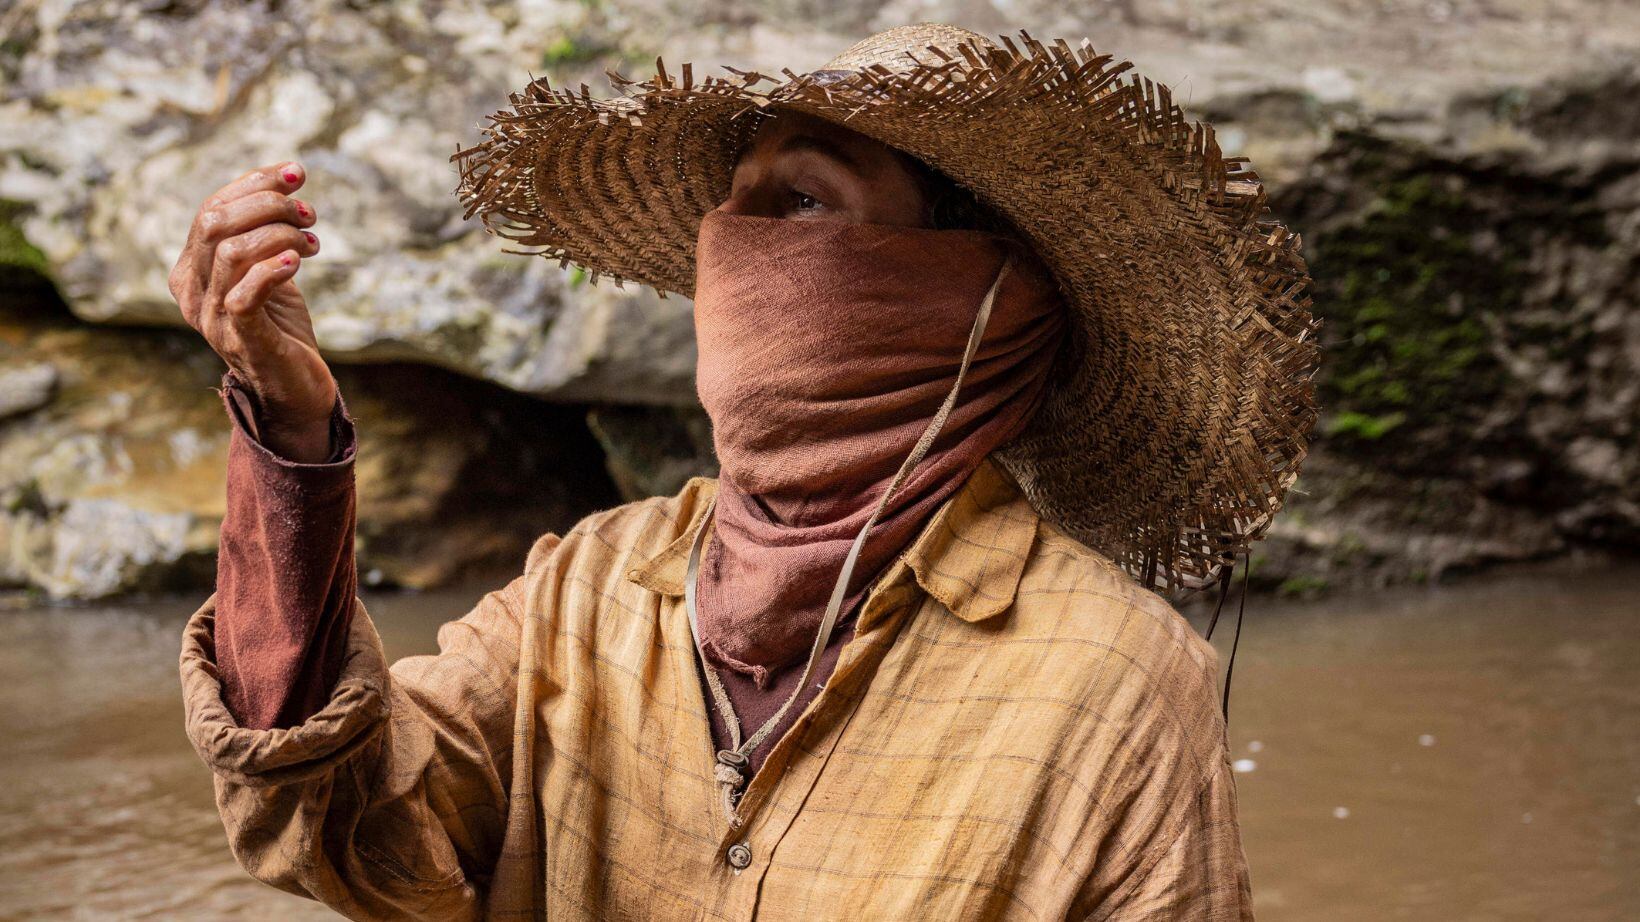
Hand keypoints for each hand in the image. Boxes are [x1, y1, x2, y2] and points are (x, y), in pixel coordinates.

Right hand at [170, 162, 335, 461]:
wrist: (294, 388)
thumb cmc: (281, 327)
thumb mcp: (267, 272)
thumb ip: (262, 233)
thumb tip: (285, 180)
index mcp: (191, 270)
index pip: (210, 209)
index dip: (253, 183)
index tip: (296, 172)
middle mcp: (191, 292)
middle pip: (216, 223)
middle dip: (267, 204)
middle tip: (309, 212)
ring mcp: (211, 318)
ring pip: (231, 252)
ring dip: (279, 233)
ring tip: (312, 240)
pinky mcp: (240, 339)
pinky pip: (244, 295)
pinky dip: (273, 270)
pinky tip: (299, 261)